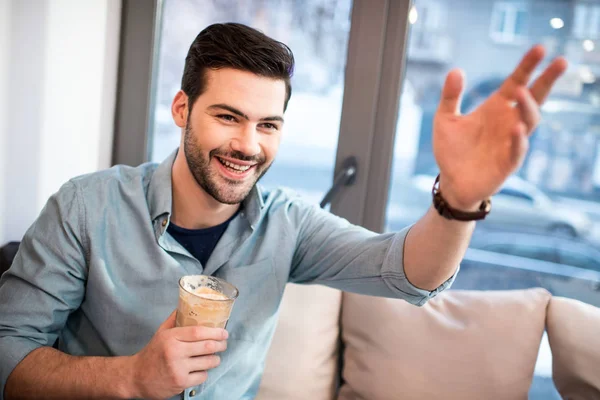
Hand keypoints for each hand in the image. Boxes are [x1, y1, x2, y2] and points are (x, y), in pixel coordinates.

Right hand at [128, 311, 227, 399]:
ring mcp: (178, 369)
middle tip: (224, 343)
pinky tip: (201, 369)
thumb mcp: (161, 333)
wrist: (136, 377)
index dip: (215, 331)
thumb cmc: (152, 353)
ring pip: (208, 362)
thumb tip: (187, 304)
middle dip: (221, 345)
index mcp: (170, 337)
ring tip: (215, 356)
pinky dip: (205, 372)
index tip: (224, 332)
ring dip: (216, 359)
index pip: (198, 332)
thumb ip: (174, 319)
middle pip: (207, 346)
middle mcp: (174, 352)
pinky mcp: (180, 383)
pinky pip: (202, 376)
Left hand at [432, 45, 567, 209]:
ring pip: (529, 121)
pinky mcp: (508, 163)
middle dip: (547, 80)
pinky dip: (518, 139)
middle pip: (534, 97)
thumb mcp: (445, 119)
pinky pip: (518, 150)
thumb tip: (456, 70)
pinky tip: (516, 128)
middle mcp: (508, 121)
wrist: (451, 182)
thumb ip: (450, 96)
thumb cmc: (451, 150)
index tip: (540, 48)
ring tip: (521, 92)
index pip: (517, 82)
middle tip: (561, 61)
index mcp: (496, 108)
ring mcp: (511, 141)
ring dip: (527, 107)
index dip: (528, 66)